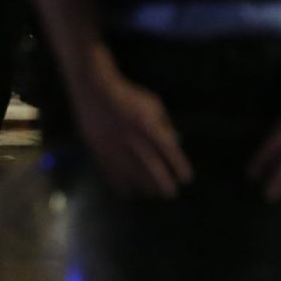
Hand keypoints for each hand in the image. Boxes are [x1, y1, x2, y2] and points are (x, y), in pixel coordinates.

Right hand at [71, 71, 191, 198]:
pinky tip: (130, 193)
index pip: (167, 148)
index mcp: (146, 122)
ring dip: (144, 186)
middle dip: (163, 182)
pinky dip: (121, 184)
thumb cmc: (128, 96)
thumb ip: (164, 124)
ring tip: (153, 193)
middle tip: (171, 193)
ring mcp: (112, 143)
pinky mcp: (98, 148)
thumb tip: (176, 143)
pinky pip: (111, 172)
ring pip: (131, 172)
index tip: (186, 178)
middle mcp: (130, 135)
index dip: (178, 165)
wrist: (94, 88)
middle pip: (150, 165)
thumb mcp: (152, 104)